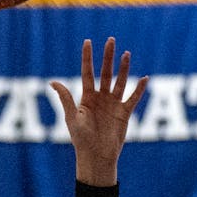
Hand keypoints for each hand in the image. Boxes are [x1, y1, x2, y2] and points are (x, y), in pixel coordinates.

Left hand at [50, 37, 148, 185]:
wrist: (96, 156)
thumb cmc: (81, 139)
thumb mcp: (72, 117)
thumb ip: (65, 98)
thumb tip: (52, 81)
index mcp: (86, 97)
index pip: (87, 73)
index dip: (87, 58)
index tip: (88, 42)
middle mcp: (100, 98)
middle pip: (105, 73)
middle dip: (108, 57)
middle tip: (111, 40)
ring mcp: (113, 104)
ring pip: (120, 81)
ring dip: (124, 68)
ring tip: (126, 53)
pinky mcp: (124, 112)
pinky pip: (133, 98)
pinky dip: (139, 89)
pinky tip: (144, 78)